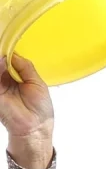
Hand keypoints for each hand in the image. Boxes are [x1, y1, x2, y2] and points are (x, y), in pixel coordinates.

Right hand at [0, 54, 54, 168]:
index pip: (8, 59)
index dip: (8, 51)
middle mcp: (5, 79)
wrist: (35, 126)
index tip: (9, 42)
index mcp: (16, 76)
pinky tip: (2, 62)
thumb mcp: (36, 82)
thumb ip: (25, 67)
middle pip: (0, 62)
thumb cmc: (39, 107)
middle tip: (5, 47)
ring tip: (4, 57)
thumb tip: (13, 54)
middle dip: (2, 54)